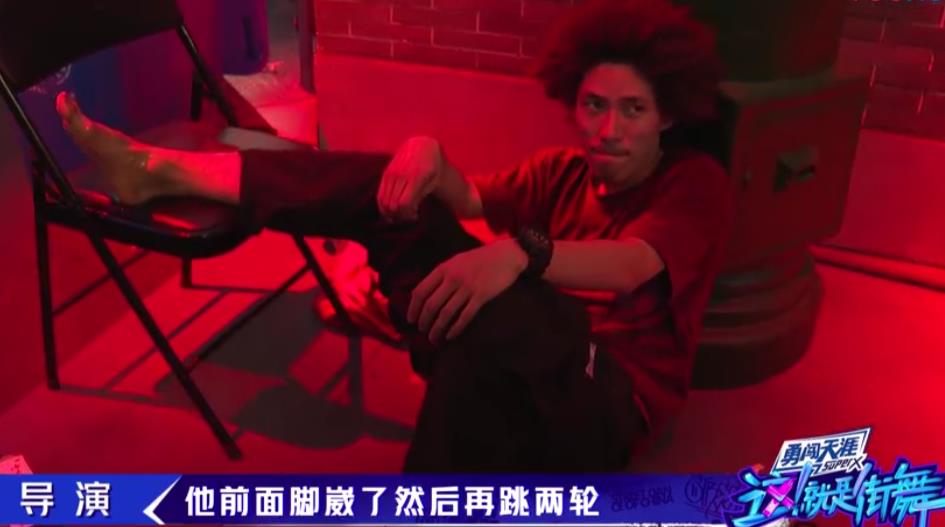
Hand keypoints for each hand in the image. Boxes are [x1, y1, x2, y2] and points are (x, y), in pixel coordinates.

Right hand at [377, 136, 442, 221]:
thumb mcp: (433, 181)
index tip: (415, 216)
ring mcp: (391, 173)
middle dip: (400, 216)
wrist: (421, 146)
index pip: (404, 203)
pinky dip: (384, 205)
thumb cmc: (432, 167)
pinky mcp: (385, 174)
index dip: (407, 214)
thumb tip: (410, 212)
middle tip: (408, 217)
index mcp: (416, 177)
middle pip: (393, 204)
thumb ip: (421, 196)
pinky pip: (380, 195)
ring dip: (391, 212)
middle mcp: (401, 174)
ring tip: (402, 213)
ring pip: (384, 201)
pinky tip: (394, 207)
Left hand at [407, 239, 527, 342]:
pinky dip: (455, 328)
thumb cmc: (480, 259)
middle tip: (422, 331)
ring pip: (446, 313)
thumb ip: (442, 275)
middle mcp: (452, 278)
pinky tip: (450, 336)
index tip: (411, 319)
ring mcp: (467, 288)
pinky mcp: (481, 296)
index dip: (413, 308)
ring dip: (437, 328)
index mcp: (443, 269)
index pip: (420, 291)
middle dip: (424, 321)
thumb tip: (426, 294)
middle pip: (431, 305)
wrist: (506, 255)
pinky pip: (464, 316)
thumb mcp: (456, 261)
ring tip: (433, 338)